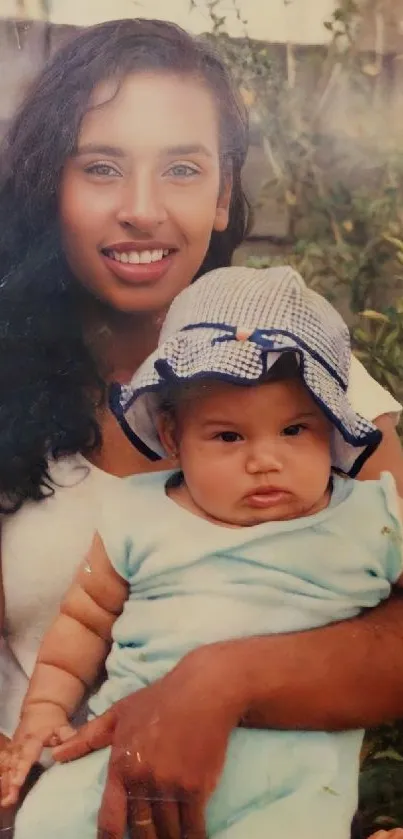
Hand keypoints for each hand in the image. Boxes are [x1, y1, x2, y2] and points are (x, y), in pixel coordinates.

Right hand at [0, 703, 73, 805]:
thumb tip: (73, 745)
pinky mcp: (10, 753)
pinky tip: (4, 793)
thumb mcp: (62, 726)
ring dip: (5, 782)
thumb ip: (67, 735)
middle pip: (13, 765)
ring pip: (7, 767)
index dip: (21, 770)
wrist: (41, 710)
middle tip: (9, 800)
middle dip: (10, 782)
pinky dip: (3, 778)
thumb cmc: (53, 722)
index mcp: (32, 739)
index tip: (17, 783)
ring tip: (6, 800)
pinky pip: (4, 766)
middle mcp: (19, 746)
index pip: (26, 756)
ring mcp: (13, 749)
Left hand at [54, 646, 244, 838]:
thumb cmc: (159, 700)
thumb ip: (87, 737)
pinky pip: (193, 826)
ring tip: (167, 838)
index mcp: (121, 767)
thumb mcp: (119, 713)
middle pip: (141, 832)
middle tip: (147, 837)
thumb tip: (55, 754)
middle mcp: (144, 781)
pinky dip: (192, 837)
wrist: (203, 691)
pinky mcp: (198, 787)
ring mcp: (172, 786)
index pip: (109, 820)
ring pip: (167, 832)